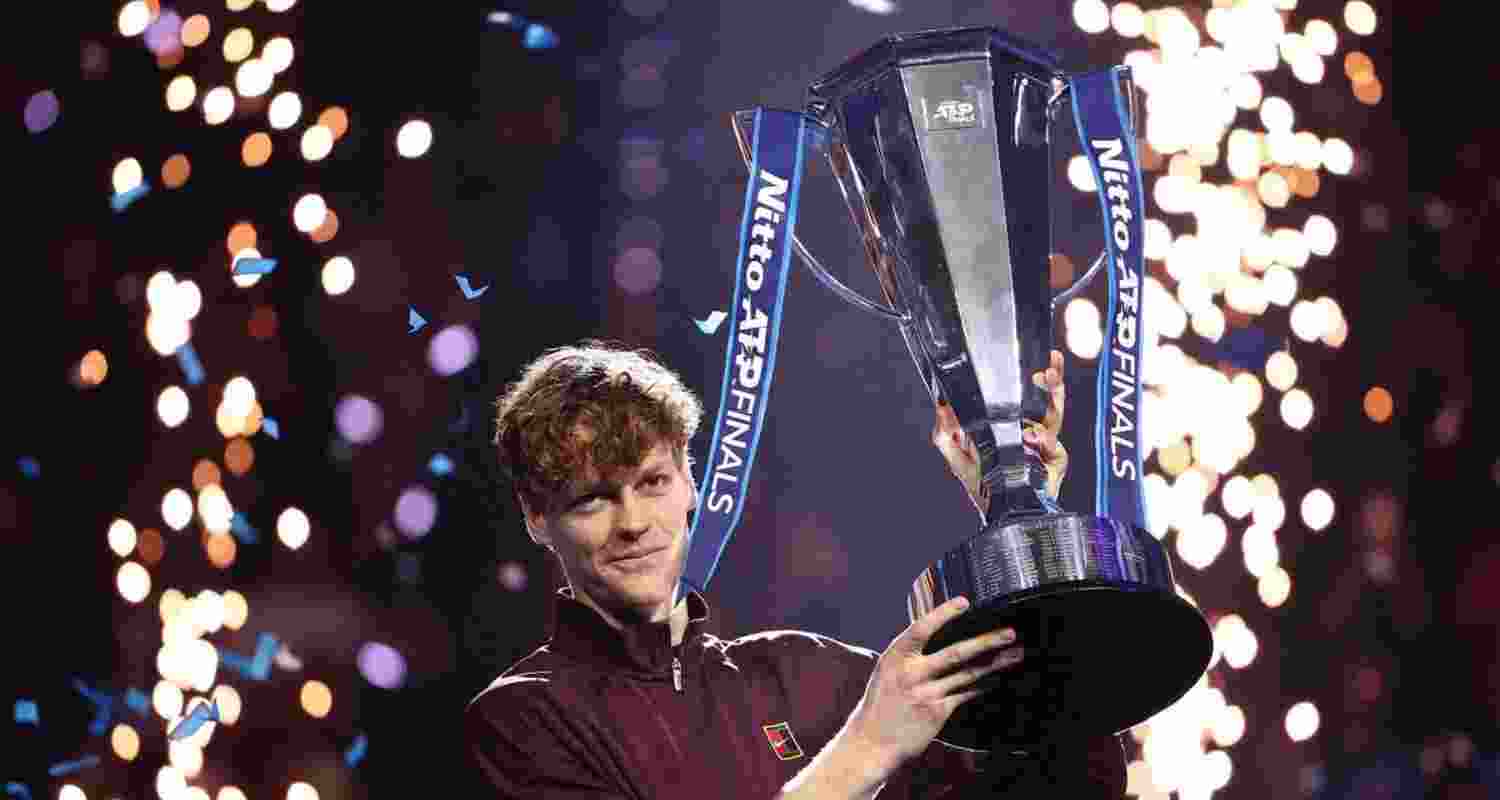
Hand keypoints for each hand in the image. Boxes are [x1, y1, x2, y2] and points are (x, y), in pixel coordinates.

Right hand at [848, 596, 1025, 767]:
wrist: (871, 743)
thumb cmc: (880, 704)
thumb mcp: (887, 672)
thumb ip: (910, 656)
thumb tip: (936, 635)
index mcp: (895, 657)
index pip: (921, 628)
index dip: (943, 614)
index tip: (964, 602)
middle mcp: (911, 673)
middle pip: (956, 653)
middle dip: (987, 642)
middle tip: (1010, 633)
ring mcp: (926, 694)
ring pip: (968, 674)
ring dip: (995, 664)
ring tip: (1016, 655)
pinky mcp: (937, 713)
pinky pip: (966, 694)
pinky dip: (983, 686)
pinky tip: (997, 680)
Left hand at [931, 349, 1068, 512]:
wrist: (998, 511)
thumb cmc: (983, 486)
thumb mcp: (956, 457)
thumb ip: (945, 432)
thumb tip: (941, 404)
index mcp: (1010, 426)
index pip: (1019, 396)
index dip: (1025, 377)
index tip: (1025, 359)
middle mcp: (1030, 432)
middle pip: (1045, 398)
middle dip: (1051, 377)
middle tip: (1049, 361)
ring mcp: (1045, 446)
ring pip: (1055, 415)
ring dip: (1054, 394)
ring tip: (1049, 378)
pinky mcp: (1054, 462)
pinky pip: (1053, 447)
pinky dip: (1044, 440)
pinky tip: (1034, 437)